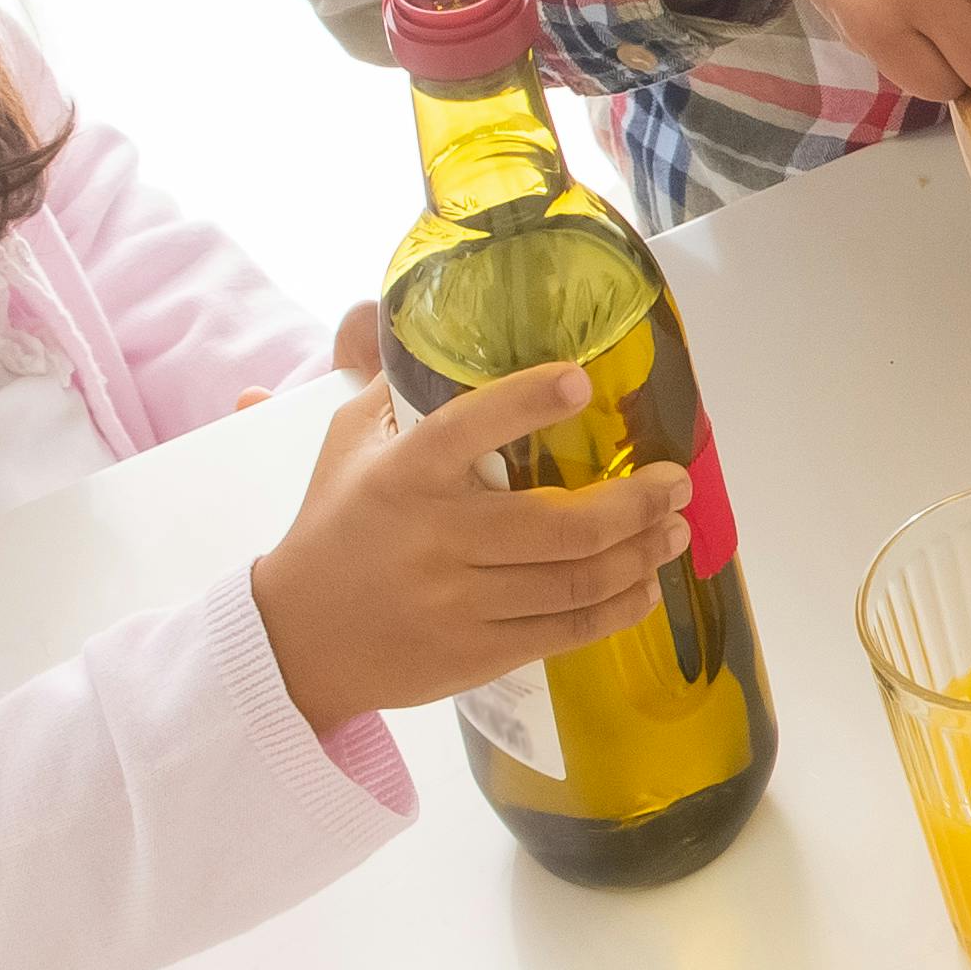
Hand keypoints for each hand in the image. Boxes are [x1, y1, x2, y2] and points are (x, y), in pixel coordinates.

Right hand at [247, 317, 699, 731]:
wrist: (296, 641)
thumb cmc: (334, 528)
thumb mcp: (349, 446)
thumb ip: (386, 384)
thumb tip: (400, 315)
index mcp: (404, 476)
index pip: (468, 427)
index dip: (527, 401)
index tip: (580, 380)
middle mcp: (435, 539)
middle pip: (560, 524)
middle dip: (637, 503)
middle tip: (675, 483)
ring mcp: (458, 602)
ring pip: (576, 580)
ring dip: (642, 553)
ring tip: (674, 529)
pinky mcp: (476, 654)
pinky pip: (567, 630)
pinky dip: (619, 607)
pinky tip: (644, 586)